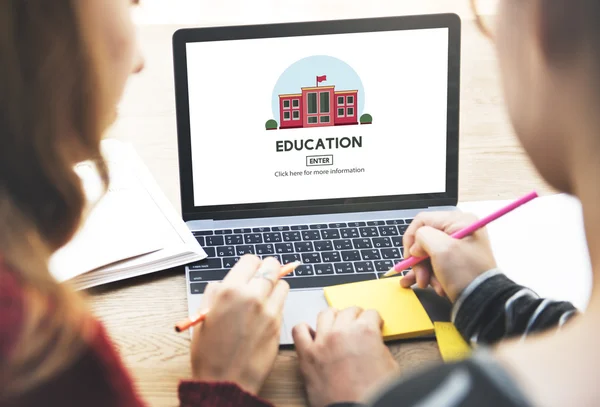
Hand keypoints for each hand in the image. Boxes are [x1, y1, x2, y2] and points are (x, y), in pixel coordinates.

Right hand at [190, 255, 288, 394]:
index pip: (251, 260)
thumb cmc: (209, 353)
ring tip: (264, 297)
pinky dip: (277, 303)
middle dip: (267, 269)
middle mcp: (252, 296)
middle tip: (261, 278)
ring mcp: (269, 310)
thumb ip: (215, 293)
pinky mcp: (279, 324)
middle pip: (272, 266)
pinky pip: (283, 303)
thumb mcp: (202, 316)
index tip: (249, 271)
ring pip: (282, 283)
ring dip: (275, 286)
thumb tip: (224, 283)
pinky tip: (265, 313)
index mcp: (230, 291)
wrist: (225, 382)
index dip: (250, 265)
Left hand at [293, 307, 397, 406]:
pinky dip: (305, 330)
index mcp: (365, 332)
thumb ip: (379, 347)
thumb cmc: (374, 394)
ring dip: (333, 318)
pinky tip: (312, 335)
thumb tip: (373, 342)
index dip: (374, 320)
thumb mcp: (390, 366)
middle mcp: (342, 332)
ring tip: (336, 326)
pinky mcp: (307, 355)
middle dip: (356, 317)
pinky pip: (299, 331)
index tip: (373, 324)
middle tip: (357, 325)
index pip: (371, 313)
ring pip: (325, 314)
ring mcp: (322, 341)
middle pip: (348, 311)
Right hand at [400, 211, 496, 301]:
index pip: (422, 220)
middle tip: (420, 276)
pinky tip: (428, 285)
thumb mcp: (441, 249)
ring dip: (424, 271)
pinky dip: (429, 275)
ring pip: (428, 254)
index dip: (411, 238)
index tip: (410, 256)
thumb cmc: (466, 274)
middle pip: (424, 239)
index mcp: (459, 221)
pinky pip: (435, 264)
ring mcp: (457, 247)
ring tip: (427, 284)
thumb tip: (416, 246)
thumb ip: (422, 237)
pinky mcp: (456, 262)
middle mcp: (459, 231)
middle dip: (419, 260)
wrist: (483, 302)